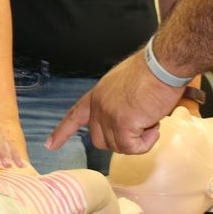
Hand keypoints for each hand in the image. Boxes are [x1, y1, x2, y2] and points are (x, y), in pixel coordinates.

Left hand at [47, 52, 182, 154]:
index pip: (75, 115)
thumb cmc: (152, 71)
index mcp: (97, 94)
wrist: (162, 65)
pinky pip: (132, 148)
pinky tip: (154, 126)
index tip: (51, 145)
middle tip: (142, 126)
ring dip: (139, 139)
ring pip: (118, 146)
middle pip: (100, 140)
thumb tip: (127, 119)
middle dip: (122, 140)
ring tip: (151, 118)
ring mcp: (108, 116)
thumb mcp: (124, 85)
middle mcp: (98, 106)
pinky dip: (146, 143)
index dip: (63, 132)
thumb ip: (117, 102)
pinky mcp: (123, 124)